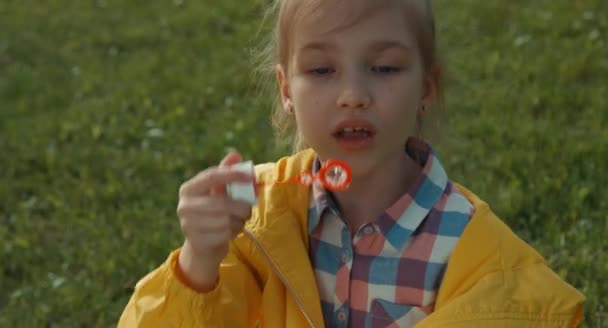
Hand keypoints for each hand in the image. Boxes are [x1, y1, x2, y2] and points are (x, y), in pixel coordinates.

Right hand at [176, 152, 252, 290]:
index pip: (211, 176)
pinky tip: (230, 231)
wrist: (203, 245)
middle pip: (222, 202)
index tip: (250, 176)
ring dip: (238, 221)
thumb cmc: (214, 212)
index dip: (232, 174)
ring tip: (236, 220)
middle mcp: (184, 206)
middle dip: (242, 206)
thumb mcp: (218, 192)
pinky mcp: (197, 241)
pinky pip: (225, 234)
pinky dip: (233, 232)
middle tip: (249, 208)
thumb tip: (235, 155)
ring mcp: (188, 225)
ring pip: (226, 220)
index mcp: (188, 189)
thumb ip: (227, 173)